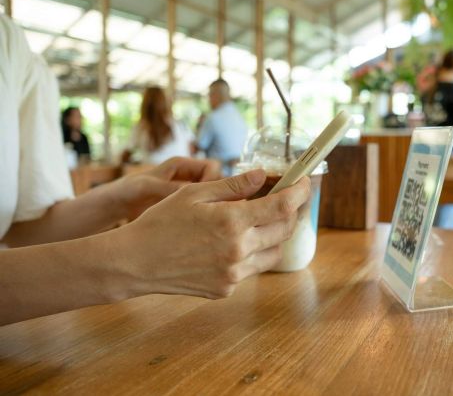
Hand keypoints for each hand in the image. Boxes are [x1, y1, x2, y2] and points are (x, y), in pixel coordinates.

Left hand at [108, 157, 221, 220]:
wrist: (113, 207)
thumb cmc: (126, 191)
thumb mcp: (146, 188)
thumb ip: (169, 188)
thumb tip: (194, 191)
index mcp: (181, 165)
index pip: (213, 167)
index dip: (215, 181)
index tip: (210, 197)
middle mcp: (187, 177)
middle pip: (216, 183)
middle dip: (217, 197)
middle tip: (213, 214)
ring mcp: (187, 194)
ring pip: (211, 200)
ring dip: (211, 210)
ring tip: (206, 224)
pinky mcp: (184, 209)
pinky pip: (201, 212)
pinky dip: (203, 219)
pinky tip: (198, 231)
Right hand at [116, 169, 310, 298]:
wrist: (135, 263)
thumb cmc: (160, 223)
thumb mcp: (194, 194)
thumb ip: (233, 186)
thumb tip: (262, 175)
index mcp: (232, 222)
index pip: (283, 206)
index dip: (300, 192)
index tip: (305, 182)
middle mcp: (238, 250)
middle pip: (284, 230)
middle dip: (291, 211)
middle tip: (284, 198)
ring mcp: (233, 274)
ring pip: (273, 252)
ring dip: (275, 234)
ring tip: (260, 220)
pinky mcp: (226, 288)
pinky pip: (252, 269)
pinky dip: (252, 253)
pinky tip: (234, 243)